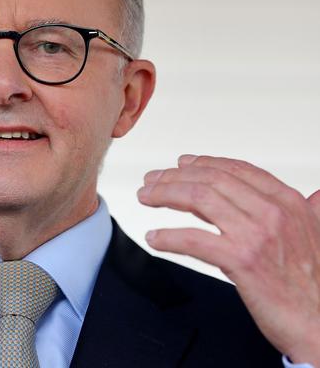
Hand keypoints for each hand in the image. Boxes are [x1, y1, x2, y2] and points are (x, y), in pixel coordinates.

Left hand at [138, 154, 319, 364]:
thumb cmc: (314, 286)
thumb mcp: (311, 235)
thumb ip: (296, 211)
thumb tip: (314, 195)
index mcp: (289, 202)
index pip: (236, 169)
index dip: (203, 163)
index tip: (179, 164)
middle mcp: (273, 212)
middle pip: (211, 180)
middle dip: (174, 176)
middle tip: (152, 180)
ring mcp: (256, 235)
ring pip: (198, 199)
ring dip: (164, 195)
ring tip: (145, 198)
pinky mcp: (242, 261)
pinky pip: (194, 239)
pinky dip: (168, 236)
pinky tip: (154, 237)